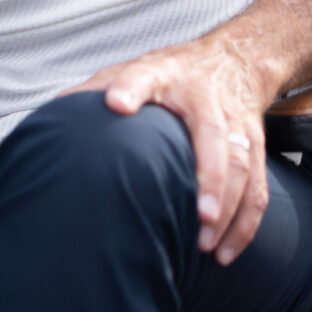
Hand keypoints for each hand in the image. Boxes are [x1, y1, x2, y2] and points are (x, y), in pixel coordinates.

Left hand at [71, 38, 280, 264]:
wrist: (233, 59)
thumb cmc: (171, 74)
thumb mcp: (134, 69)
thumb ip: (96, 89)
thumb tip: (54, 115)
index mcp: (166, 75)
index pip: (145, 76)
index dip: (130, 89)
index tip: (116, 105)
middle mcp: (206, 99)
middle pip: (214, 135)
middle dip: (210, 177)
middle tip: (200, 216)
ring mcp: (236, 122)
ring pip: (243, 166)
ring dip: (230, 209)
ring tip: (206, 246)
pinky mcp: (255, 146)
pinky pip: (257, 188)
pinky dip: (245, 223)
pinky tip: (225, 252)